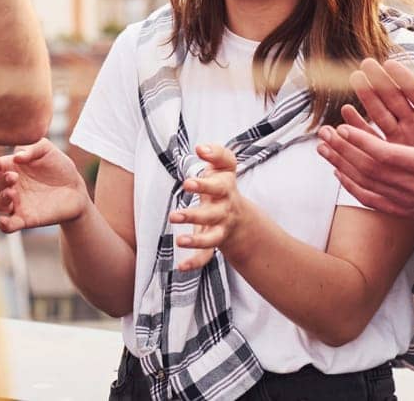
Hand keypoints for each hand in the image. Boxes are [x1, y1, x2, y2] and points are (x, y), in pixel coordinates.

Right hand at [0, 139, 88, 231]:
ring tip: (12, 194)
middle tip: (14, 177)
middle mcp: (10, 186)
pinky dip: (4, 225)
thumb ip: (31, 148)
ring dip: (1, 199)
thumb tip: (16, 158)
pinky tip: (4, 221)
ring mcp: (17, 203)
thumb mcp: (46, 149)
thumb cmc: (58, 165)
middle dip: (1, 181)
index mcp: (10, 167)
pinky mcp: (26, 219)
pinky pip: (8, 225)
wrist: (76, 189)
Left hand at [170, 143, 253, 270]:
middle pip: (212, 215)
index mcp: (226, 190)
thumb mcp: (224, 166)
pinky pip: (207, 256)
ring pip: (211, 238)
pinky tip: (180, 267)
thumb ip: (216, 153)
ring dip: (196, 241)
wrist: (239, 213)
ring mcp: (220, 229)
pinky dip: (195, 262)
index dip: (204, 185)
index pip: (218, 187)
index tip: (187, 182)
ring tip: (179, 241)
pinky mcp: (213, 242)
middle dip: (194, 215)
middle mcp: (225, 211)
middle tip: (174, 215)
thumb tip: (201, 147)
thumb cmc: (223, 183)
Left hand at [318, 119, 413, 218]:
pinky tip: (338, 172)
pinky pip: (373, 200)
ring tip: (323, 147)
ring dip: (341, 164)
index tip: (342, 128)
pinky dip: (351, 186)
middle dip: (343, 148)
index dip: (361, 141)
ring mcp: (411, 201)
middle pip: (371, 168)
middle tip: (324, 132)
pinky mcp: (407, 211)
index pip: (387, 156)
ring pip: (367, 184)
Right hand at [348, 57, 413, 146]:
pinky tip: (347, 110)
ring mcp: (401, 139)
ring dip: (367, 95)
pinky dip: (357, 124)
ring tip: (355, 77)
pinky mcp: (388, 152)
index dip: (404, 78)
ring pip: (380, 113)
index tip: (389, 63)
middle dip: (379, 79)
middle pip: (395, 99)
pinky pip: (371, 135)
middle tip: (366, 63)